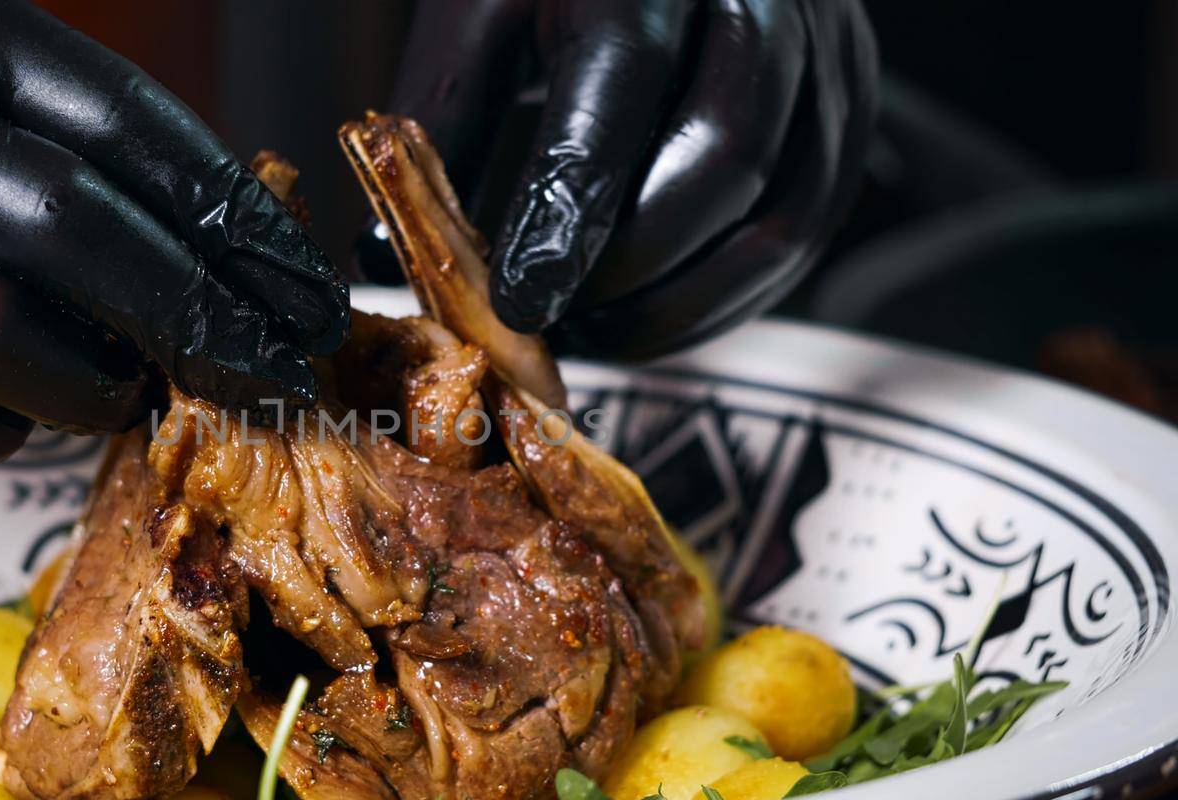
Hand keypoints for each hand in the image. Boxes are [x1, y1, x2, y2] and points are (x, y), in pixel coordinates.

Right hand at [0, 0, 346, 468]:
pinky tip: (9, 405)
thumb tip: (194, 226)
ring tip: (131, 388)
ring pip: (13, 348)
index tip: (306, 287)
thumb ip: (50, 121)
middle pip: (94, 240)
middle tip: (276, 366)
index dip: (241, 224)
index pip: (140, 134)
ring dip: (97, 385)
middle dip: (206, 317)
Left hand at [370, 0, 876, 358]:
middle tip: (555, 318)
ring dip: (685, 303)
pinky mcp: (850, 107)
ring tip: (597, 330)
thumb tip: (387, 249)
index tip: (520, 299)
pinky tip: (656, 314)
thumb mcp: (482, 10)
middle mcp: (759, 0)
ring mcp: (826, 54)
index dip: (570, 208)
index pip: (621, 85)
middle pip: (725, 157)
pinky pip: (811, 232)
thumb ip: (443, 116)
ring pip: (784, 216)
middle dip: (632, 265)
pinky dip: (732, 296)